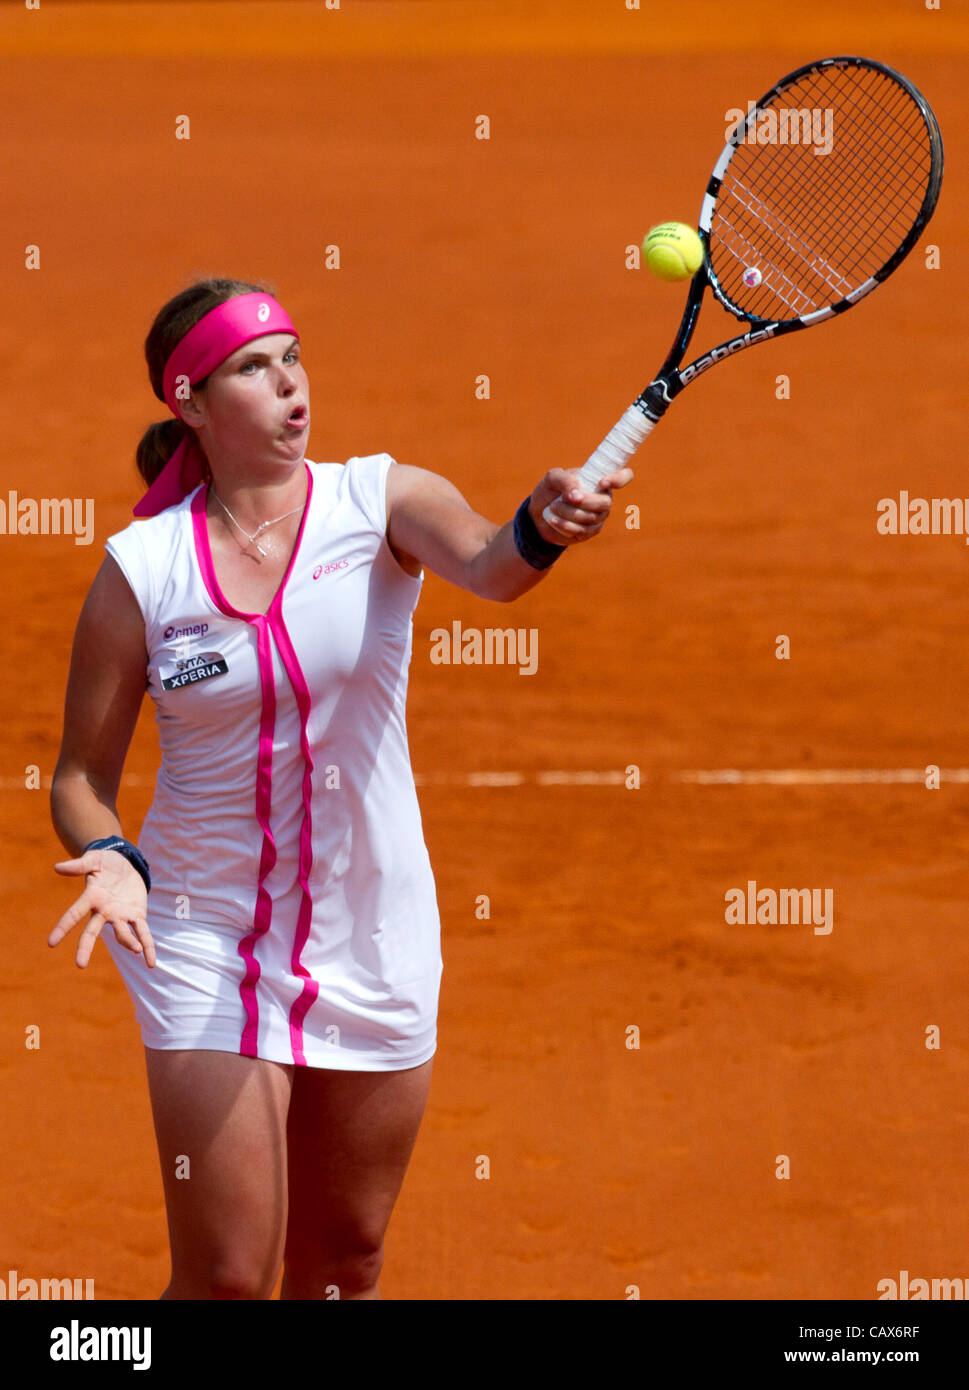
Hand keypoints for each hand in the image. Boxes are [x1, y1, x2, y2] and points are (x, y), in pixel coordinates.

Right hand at [49, 848, 154, 969]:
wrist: (125, 864)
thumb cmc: (104, 862)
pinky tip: (151, 963)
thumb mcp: (93, 859)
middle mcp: (104, 911)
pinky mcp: (137, 915)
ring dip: (128, 942)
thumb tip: (57, 867)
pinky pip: (143, 933)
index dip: (63, 927)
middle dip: (86, 947)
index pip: (74, 914)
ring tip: (136, 950)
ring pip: (122, 933)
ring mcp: (120, 915)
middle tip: (80, 965)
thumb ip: (78, 865)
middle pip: (92, 931)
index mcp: (91, 897)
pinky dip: (148, 947)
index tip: (51, 943)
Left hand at [530, 466, 633, 543]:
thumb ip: (565, 480)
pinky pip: (582, 531)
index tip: (602, 483)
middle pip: (605, 503)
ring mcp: (599, 516)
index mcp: (600, 479)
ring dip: (568, 513)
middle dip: (583, 502)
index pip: (624, 476)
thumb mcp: (552, 479)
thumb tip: (577, 494)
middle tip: (562, 499)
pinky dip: (565, 525)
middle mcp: (604, 498)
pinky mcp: (590, 532)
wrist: (539, 514)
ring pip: (591, 518)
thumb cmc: (549, 491)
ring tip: (553, 508)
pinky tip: (553, 520)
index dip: (619, 479)